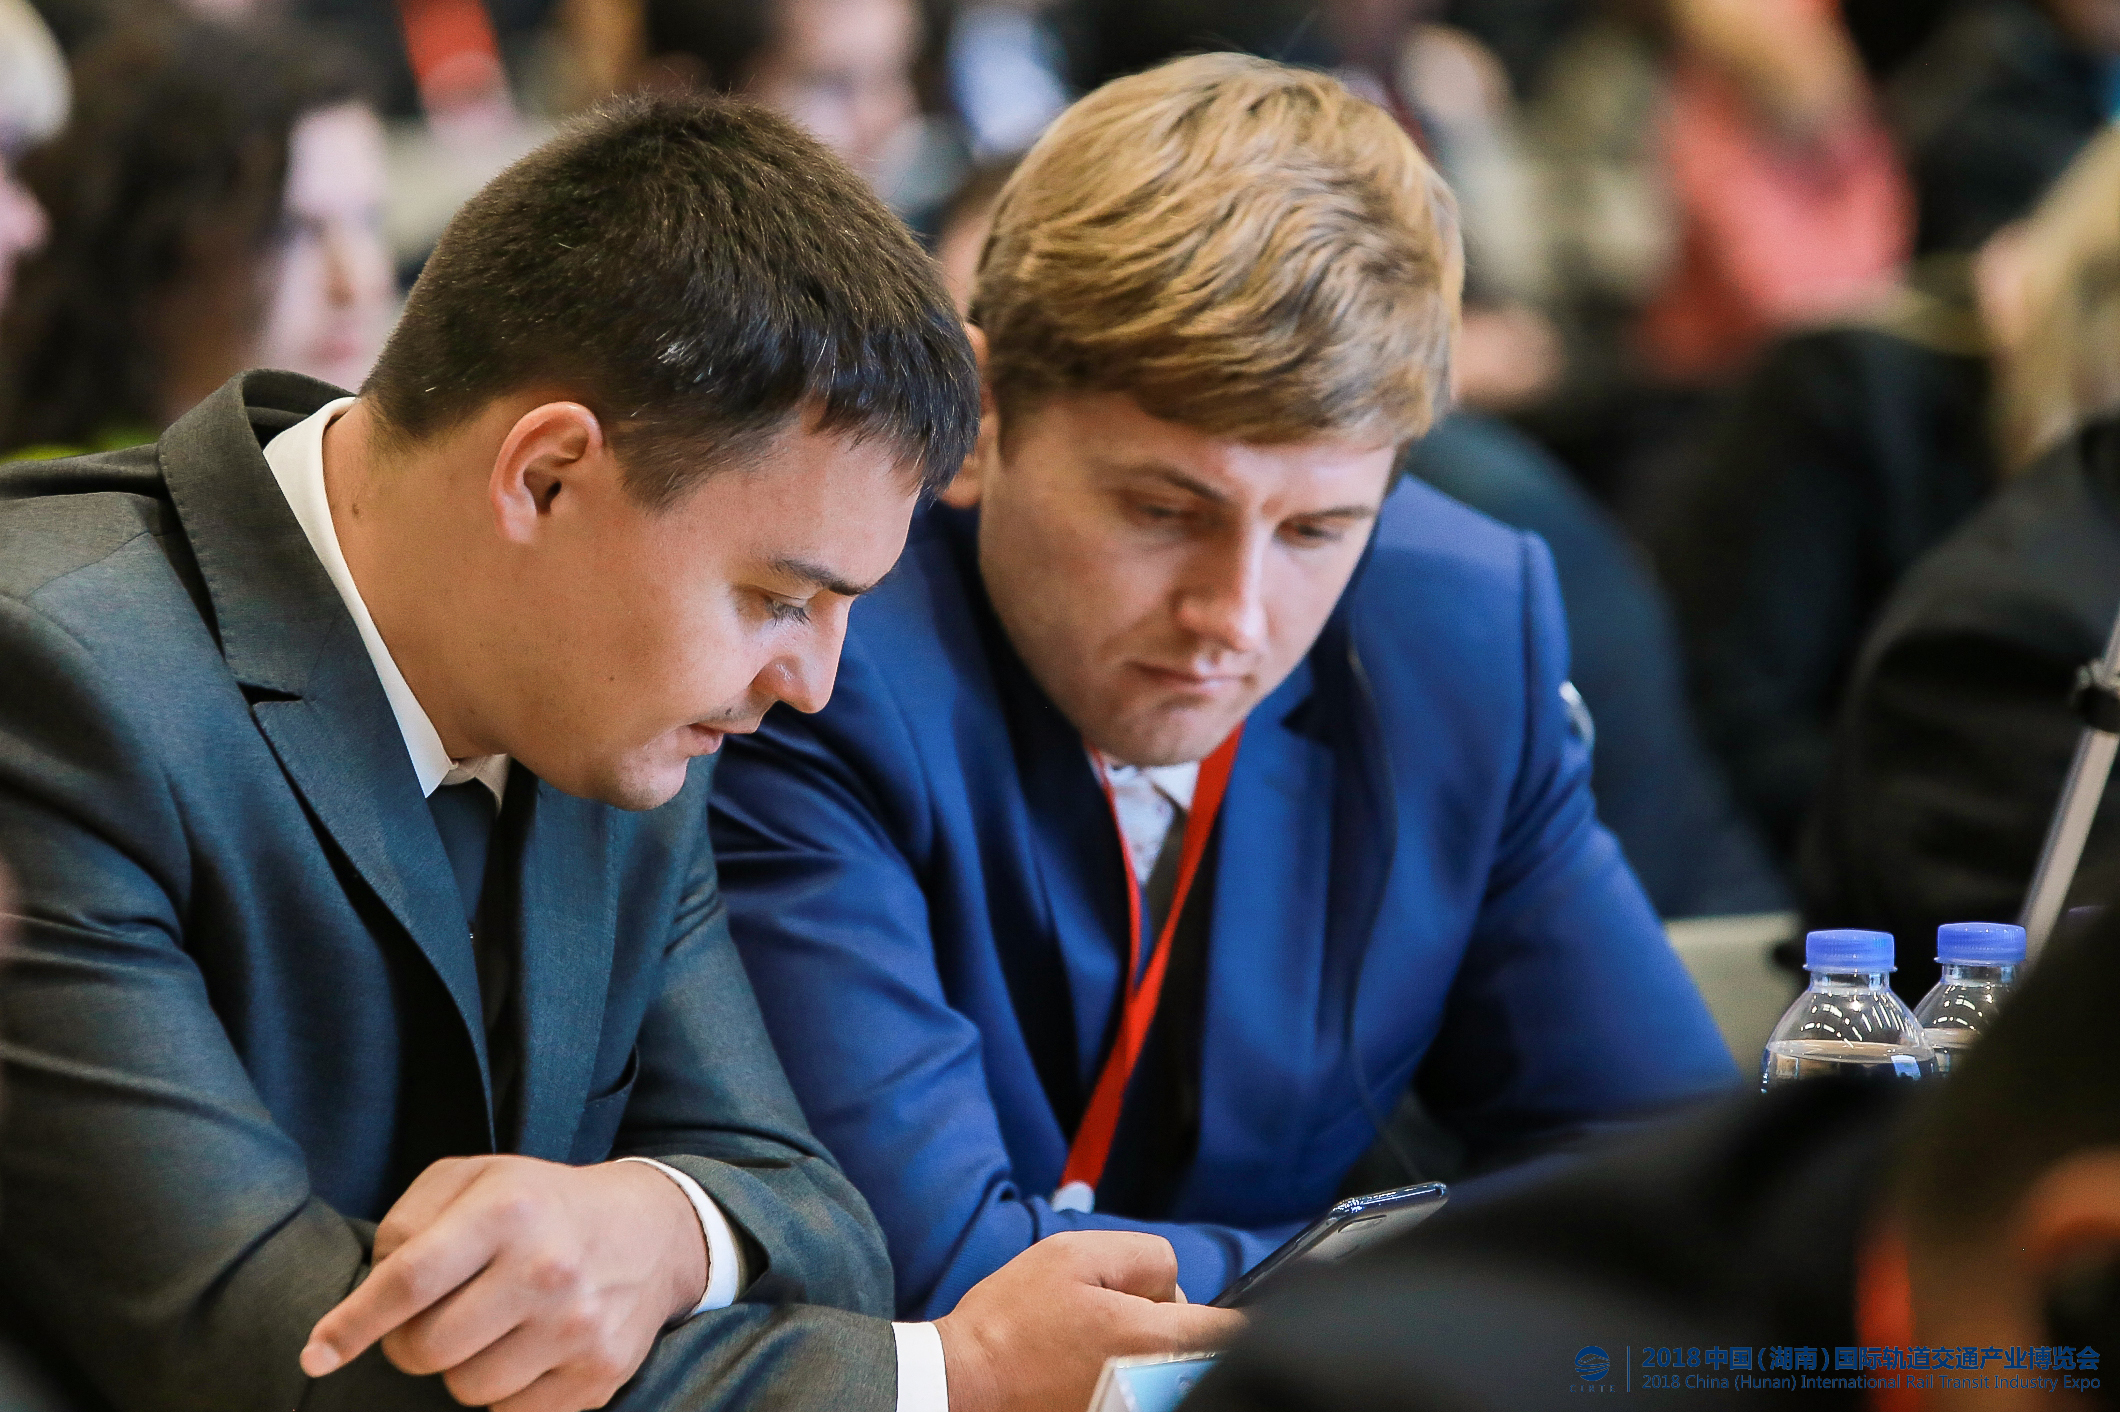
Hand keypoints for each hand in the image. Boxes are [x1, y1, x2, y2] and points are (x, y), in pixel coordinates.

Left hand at [300, 1155, 706, 1410]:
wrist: (652, 1229)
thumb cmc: (539, 1204)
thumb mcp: (475, 1178)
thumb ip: (408, 1221)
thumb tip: (366, 1296)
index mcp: (508, 1209)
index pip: (408, 1281)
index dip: (352, 1324)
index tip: (317, 1353)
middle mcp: (546, 1267)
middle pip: (427, 1348)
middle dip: (410, 1343)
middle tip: (435, 1319)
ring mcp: (577, 1325)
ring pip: (465, 1389)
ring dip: (462, 1368)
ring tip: (493, 1327)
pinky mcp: (598, 1372)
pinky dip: (505, 1391)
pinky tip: (528, 1348)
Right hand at [934, 1231, 1245, 1411]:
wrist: (963, 1385)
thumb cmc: (1012, 1321)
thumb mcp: (1073, 1255)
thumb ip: (1144, 1257)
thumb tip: (1175, 1285)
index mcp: (1148, 1338)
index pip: (1230, 1333)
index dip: (1227, 1315)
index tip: (1203, 1313)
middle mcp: (1153, 1386)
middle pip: (1202, 1353)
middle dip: (1172, 1327)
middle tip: (1116, 1320)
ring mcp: (1138, 1407)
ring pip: (1172, 1374)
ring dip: (1152, 1357)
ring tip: (1095, 1351)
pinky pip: (1146, 1392)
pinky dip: (1129, 1381)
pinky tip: (1089, 1374)